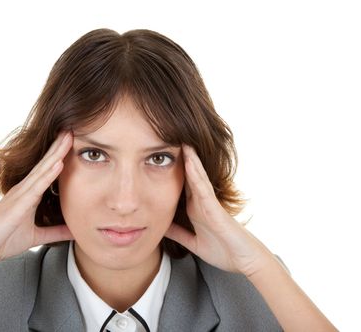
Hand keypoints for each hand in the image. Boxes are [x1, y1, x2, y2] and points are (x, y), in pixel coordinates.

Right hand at [0, 131, 73, 268]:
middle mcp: (24, 189)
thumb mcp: (36, 236)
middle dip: (60, 146)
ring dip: (56, 153)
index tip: (74, 141)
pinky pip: (36, 187)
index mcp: (29, 194)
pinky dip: (48, 175)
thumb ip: (55, 232)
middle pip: (46, 164)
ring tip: (68, 137)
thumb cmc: (4, 240)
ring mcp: (20, 194)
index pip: (48, 170)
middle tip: (73, 129)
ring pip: (42, 170)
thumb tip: (75, 231)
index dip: (59, 155)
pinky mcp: (17, 204)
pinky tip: (58, 164)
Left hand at [165, 144, 271, 276]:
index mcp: (194, 208)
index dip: (168, 170)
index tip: (155, 155)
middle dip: (177, 158)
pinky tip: (189, 161)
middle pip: (186, 175)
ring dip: (188, 158)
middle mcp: (201, 201)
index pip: (179, 185)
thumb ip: (178, 234)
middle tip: (165, 137)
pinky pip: (204, 187)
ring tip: (179, 140)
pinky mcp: (215, 208)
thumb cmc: (223, 251)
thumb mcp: (192, 242)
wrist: (244, 261)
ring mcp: (209, 203)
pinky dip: (196, 173)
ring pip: (196, 176)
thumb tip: (160, 227)